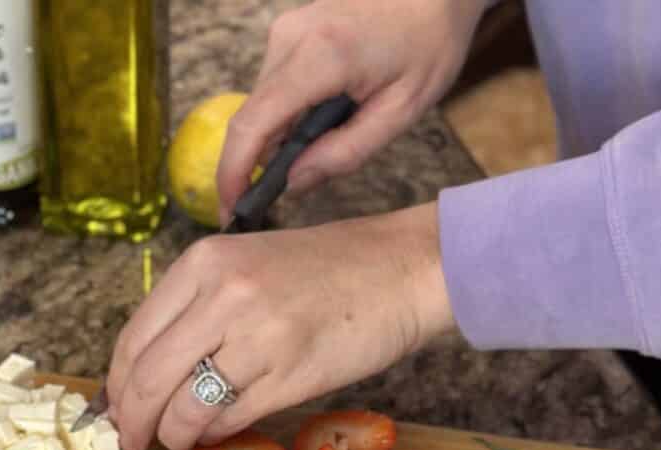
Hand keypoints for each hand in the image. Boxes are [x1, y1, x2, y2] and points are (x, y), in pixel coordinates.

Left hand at [106, 202, 453, 449]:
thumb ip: (197, 309)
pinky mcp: (290, 376)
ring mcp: (257, 337)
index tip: (114, 409)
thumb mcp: (247, 265)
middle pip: (149, 378)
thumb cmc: (325, 270)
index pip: (134, 337)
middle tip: (132, 440)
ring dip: (173, 435)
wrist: (400, 271)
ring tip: (176, 440)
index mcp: (204, 263)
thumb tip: (149, 374)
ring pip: (185, 407)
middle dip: (132, 420)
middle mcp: (223, 296)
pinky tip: (215, 432)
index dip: (116, 385)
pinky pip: (231, 419)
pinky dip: (214, 434)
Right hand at [218, 0, 486, 219]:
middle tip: (282, 194)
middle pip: (252, 120)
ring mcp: (286, 31)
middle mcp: (291, 39)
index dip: (232, 173)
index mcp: (320, 58)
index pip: (253, 125)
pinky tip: (322, 117)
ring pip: (261, 106)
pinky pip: (273, 88)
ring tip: (327, 141)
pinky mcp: (288, 31)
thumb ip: (344, 153)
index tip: (231, 208)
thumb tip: (293, 183)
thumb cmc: (428, 45)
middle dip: (258, 163)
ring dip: (279, 137)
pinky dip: (287, 115)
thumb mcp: (400, 112)